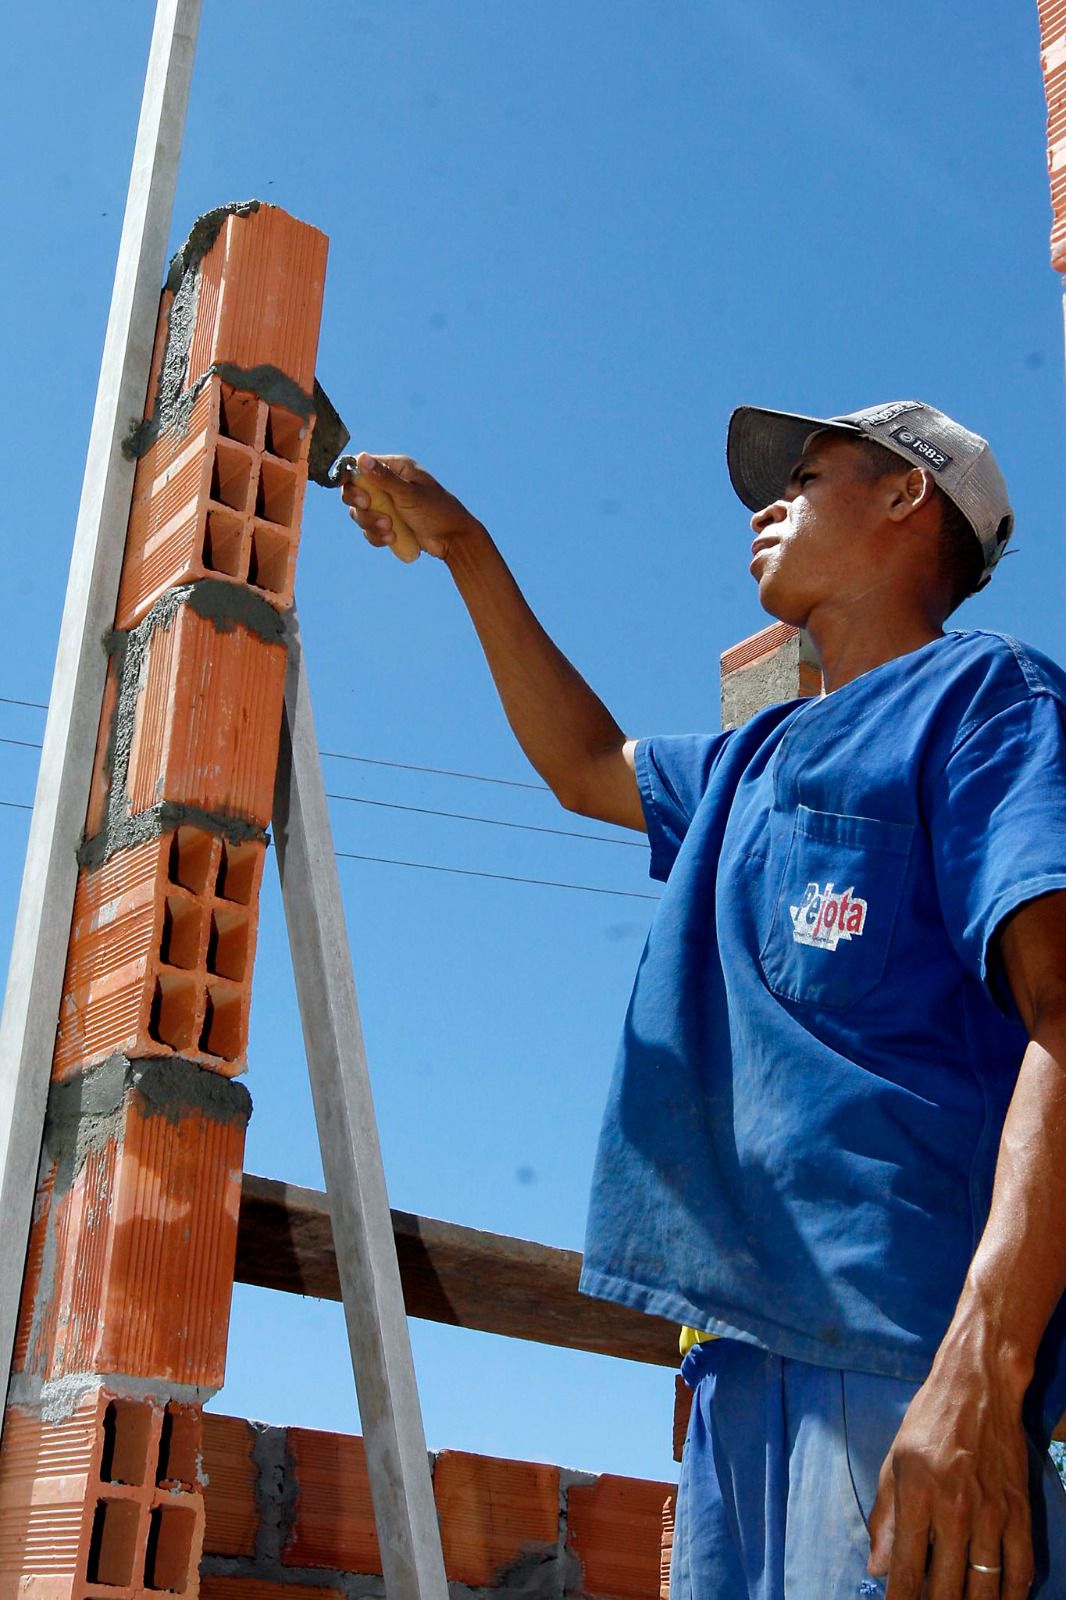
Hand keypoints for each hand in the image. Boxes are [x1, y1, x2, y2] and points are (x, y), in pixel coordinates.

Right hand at [341, 453, 484, 561]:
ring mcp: (388, 506)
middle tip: (367, 505)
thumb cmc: (436, 511)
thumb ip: (384, 478)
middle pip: (355, 491)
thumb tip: (361, 458)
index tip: (343, 485)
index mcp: (395, 468)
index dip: (349, 475)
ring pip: (361, 514)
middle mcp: (388, 485)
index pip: (361, 466)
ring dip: (370, 523)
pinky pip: (370, 530)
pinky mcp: (388, 524)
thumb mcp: (409, 493)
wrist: (453, 540)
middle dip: (360, 503)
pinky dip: (377, 536)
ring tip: (390, 529)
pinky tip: (392, 539)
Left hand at [867, 1358, 1032, 1598]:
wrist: (977, 1387)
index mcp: (917, 1495)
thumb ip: (885, 1518)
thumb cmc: (928, 1422)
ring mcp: (992, 1513)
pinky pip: (1020, 1570)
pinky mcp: (1020, 1512)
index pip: (908, 1569)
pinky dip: (1010, 1596)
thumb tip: (878, 1568)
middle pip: (947, 1588)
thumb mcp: (894, 1462)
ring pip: (984, 1587)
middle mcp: (955, 1509)